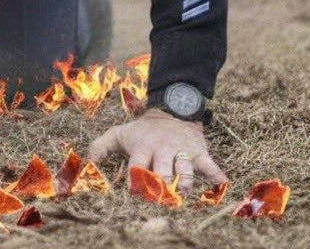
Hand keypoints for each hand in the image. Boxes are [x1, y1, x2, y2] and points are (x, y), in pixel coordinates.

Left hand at [87, 108, 226, 194]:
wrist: (172, 109)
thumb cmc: (142, 129)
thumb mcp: (119, 133)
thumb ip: (100, 147)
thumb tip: (87, 164)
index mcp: (142, 148)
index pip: (137, 167)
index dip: (135, 181)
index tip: (133, 193)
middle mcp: (162, 150)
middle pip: (163, 172)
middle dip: (161, 187)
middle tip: (159, 200)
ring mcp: (182, 151)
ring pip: (184, 170)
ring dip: (184, 182)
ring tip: (182, 192)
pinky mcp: (199, 151)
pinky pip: (209, 163)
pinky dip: (216, 173)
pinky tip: (222, 183)